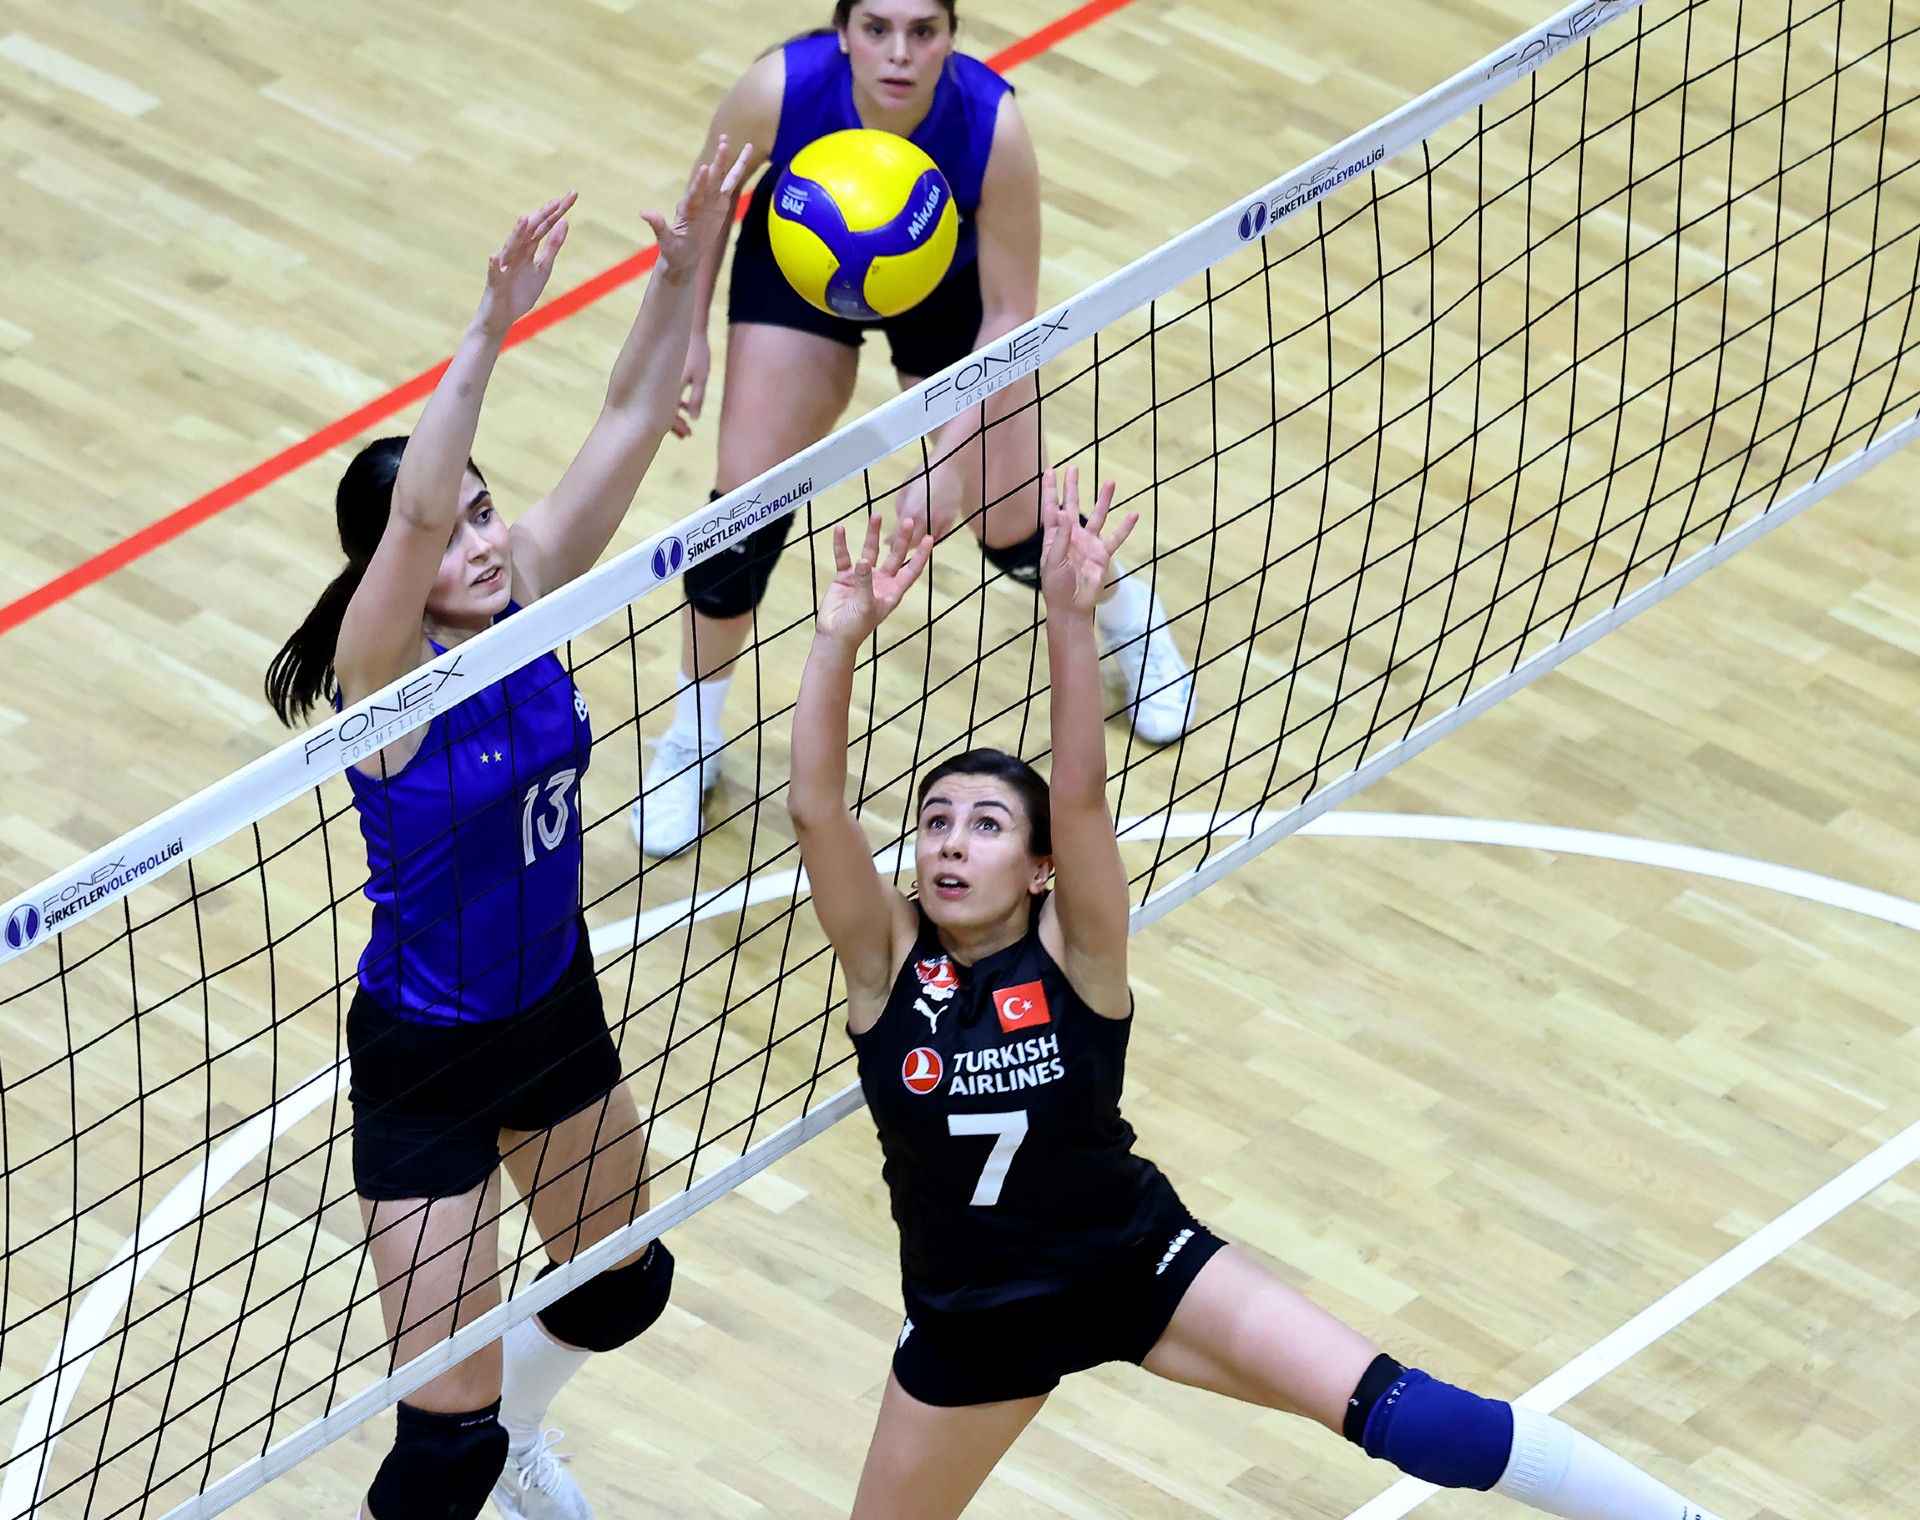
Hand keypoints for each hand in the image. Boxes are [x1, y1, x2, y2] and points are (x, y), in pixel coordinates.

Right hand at [481, 193, 575, 331]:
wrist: (503, 317)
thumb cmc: (521, 292)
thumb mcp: (543, 268)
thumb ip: (552, 246)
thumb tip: (564, 222)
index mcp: (529, 249)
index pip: (545, 226)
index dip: (557, 212)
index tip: (572, 196)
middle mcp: (515, 252)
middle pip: (530, 231)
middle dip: (542, 216)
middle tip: (556, 201)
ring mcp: (504, 267)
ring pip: (511, 247)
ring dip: (517, 234)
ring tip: (525, 219)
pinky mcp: (495, 283)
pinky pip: (494, 273)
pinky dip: (494, 265)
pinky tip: (495, 257)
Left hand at [648, 134, 752, 280]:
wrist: (685, 254)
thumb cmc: (673, 250)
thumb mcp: (666, 240)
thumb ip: (658, 226)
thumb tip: (643, 213)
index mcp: (688, 207)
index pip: (695, 192)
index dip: (699, 182)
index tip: (704, 168)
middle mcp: (699, 199)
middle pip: (710, 178)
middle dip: (717, 161)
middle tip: (723, 142)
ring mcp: (710, 200)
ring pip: (721, 177)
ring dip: (726, 160)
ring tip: (731, 141)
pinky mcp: (720, 203)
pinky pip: (730, 184)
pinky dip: (736, 170)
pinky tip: (744, 155)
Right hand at [671, 332, 711, 438]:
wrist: (688, 328)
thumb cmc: (697, 351)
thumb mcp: (701, 377)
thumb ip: (697, 398)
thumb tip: (694, 418)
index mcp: (669, 389)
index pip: (668, 415)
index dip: (677, 427)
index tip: (686, 435)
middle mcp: (661, 386)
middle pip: (662, 411)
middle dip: (674, 423)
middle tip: (686, 434)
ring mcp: (661, 379)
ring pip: (664, 402)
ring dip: (674, 412)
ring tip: (688, 419)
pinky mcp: (664, 373)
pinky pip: (665, 392)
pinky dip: (674, 400)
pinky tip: (686, 404)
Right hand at [818, 514, 933, 645]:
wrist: (834, 636)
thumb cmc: (855, 627)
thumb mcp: (866, 605)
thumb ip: (865, 582)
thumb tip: (863, 560)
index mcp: (892, 591)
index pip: (911, 570)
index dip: (920, 555)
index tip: (930, 538)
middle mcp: (880, 581)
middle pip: (894, 555)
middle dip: (901, 538)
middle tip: (908, 520)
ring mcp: (862, 578)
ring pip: (870, 551)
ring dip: (872, 534)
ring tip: (876, 515)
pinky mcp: (844, 577)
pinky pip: (844, 556)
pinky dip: (841, 544)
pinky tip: (840, 529)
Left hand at [893, 462, 966, 543]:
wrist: (950, 466)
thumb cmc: (925, 473)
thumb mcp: (906, 489)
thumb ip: (902, 507)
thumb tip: (901, 519)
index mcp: (910, 511)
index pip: (897, 535)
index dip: (890, 540)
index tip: (887, 541)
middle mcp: (925, 520)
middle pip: (911, 543)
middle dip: (903, 545)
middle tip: (898, 545)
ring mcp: (939, 522)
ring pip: (926, 542)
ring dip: (918, 543)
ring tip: (912, 541)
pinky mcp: (950, 521)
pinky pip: (940, 537)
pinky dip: (932, 540)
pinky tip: (927, 537)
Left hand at [1038, 467, 1133, 617]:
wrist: (1071, 607)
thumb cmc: (1056, 586)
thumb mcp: (1053, 562)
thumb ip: (1060, 538)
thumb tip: (1064, 513)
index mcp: (1054, 537)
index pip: (1051, 508)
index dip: (1050, 490)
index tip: (1050, 471)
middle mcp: (1071, 536)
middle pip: (1071, 505)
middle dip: (1072, 487)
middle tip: (1074, 468)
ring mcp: (1088, 543)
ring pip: (1097, 516)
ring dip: (1103, 500)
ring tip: (1110, 482)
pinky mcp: (1102, 554)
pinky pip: (1116, 538)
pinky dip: (1125, 527)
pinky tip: (1133, 514)